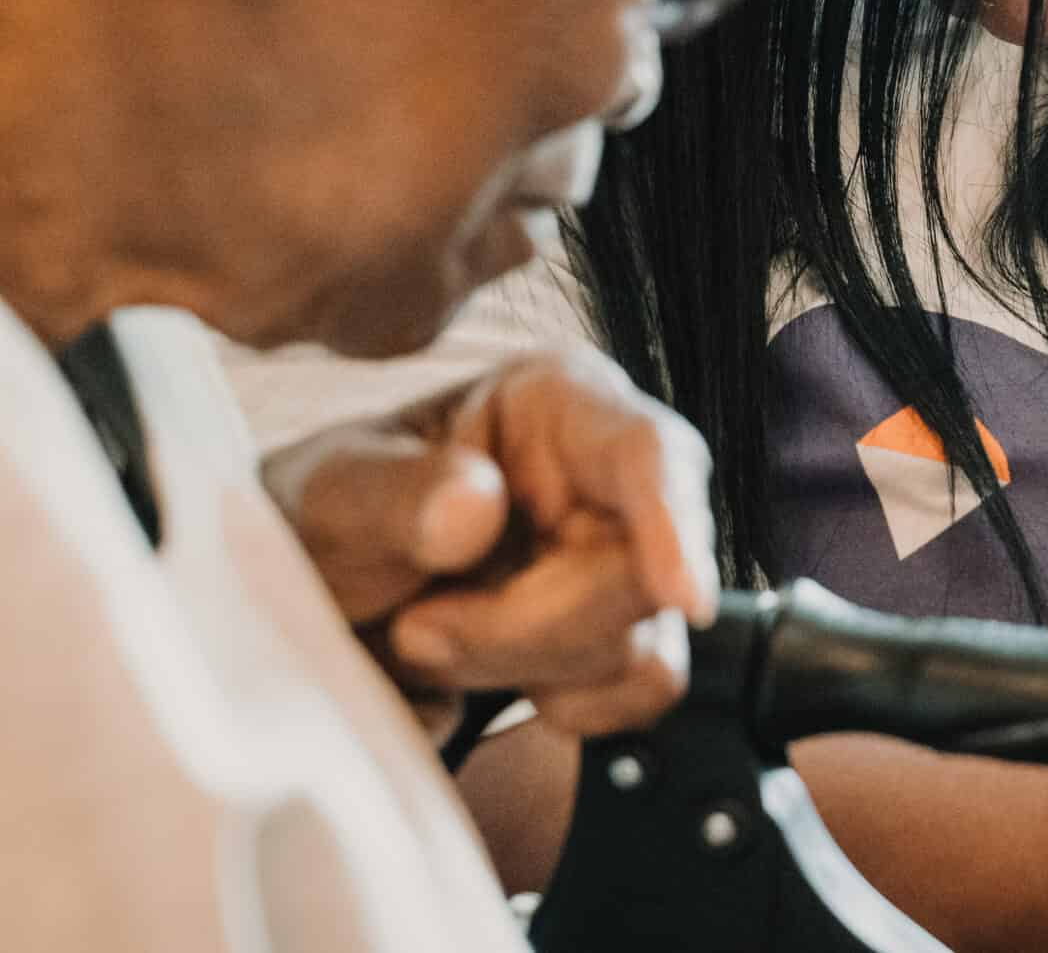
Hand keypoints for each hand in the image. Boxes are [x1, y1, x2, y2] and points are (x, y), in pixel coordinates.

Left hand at [263, 347, 718, 738]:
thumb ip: (397, 493)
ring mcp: (626, 559)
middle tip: (416, 629)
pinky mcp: (620, 634)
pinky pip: (635, 693)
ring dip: (521, 667)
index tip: (678, 597)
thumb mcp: (332, 493)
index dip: (674, 522)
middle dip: (526, 625)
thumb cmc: (325, 521)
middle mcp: (613, 476)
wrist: (306, 604)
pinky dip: (558, 705)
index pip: (650, 453)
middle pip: (643, 573)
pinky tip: (485, 672)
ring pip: (640, 643)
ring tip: (428, 637)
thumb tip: (478, 505)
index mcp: (561, 405)